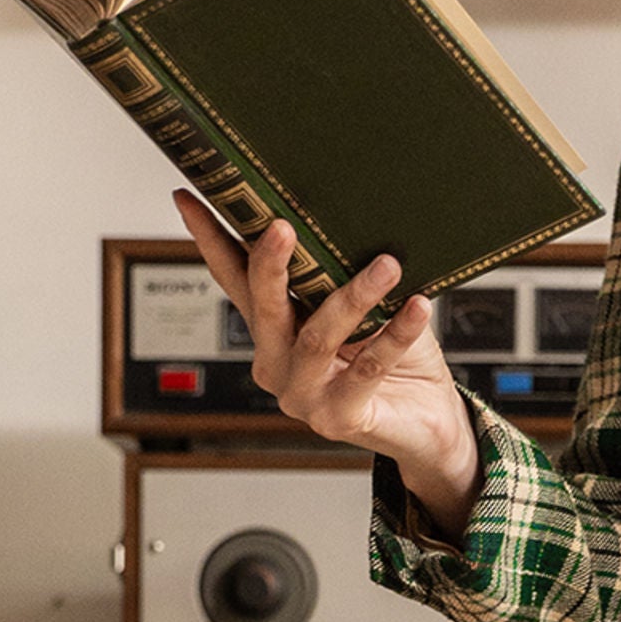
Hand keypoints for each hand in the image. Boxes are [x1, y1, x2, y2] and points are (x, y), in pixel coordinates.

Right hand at [170, 189, 468, 475]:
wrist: (429, 422)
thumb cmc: (398, 361)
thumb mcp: (366, 311)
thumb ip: (343, 279)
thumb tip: (346, 219)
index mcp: (276, 333)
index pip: (236, 281)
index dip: (212, 242)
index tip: (191, 199)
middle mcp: (279, 364)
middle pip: (264, 309)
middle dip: (269, 266)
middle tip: (281, 227)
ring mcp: (304, 395)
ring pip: (317, 338)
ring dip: (353, 297)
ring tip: (386, 265)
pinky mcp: (339, 417)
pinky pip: (368, 368)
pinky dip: (396, 334)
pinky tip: (417, 307)